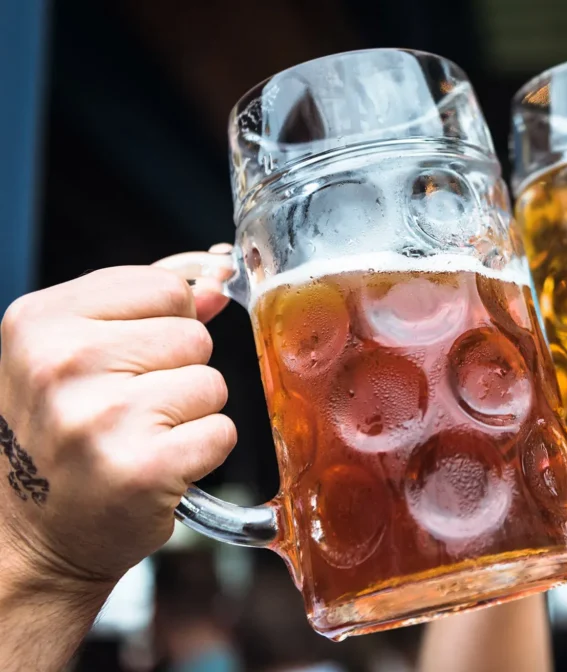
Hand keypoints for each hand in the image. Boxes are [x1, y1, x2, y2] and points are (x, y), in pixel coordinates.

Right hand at [0, 265, 234, 590]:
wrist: (34, 536)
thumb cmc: (62, 437)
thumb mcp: (78, 353)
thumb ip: (147, 305)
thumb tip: (216, 278)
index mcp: (40, 321)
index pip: (165, 287)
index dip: (166, 324)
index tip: (128, 360)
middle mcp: (62, 364)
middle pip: (194, 335)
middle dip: (178, 371)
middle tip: (130, 409)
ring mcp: (102, 417)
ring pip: (211, 382)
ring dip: (191, 413)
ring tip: (141, 436)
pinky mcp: (143, 467)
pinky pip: (221, 432)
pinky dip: (203, 452)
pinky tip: (159, 466)